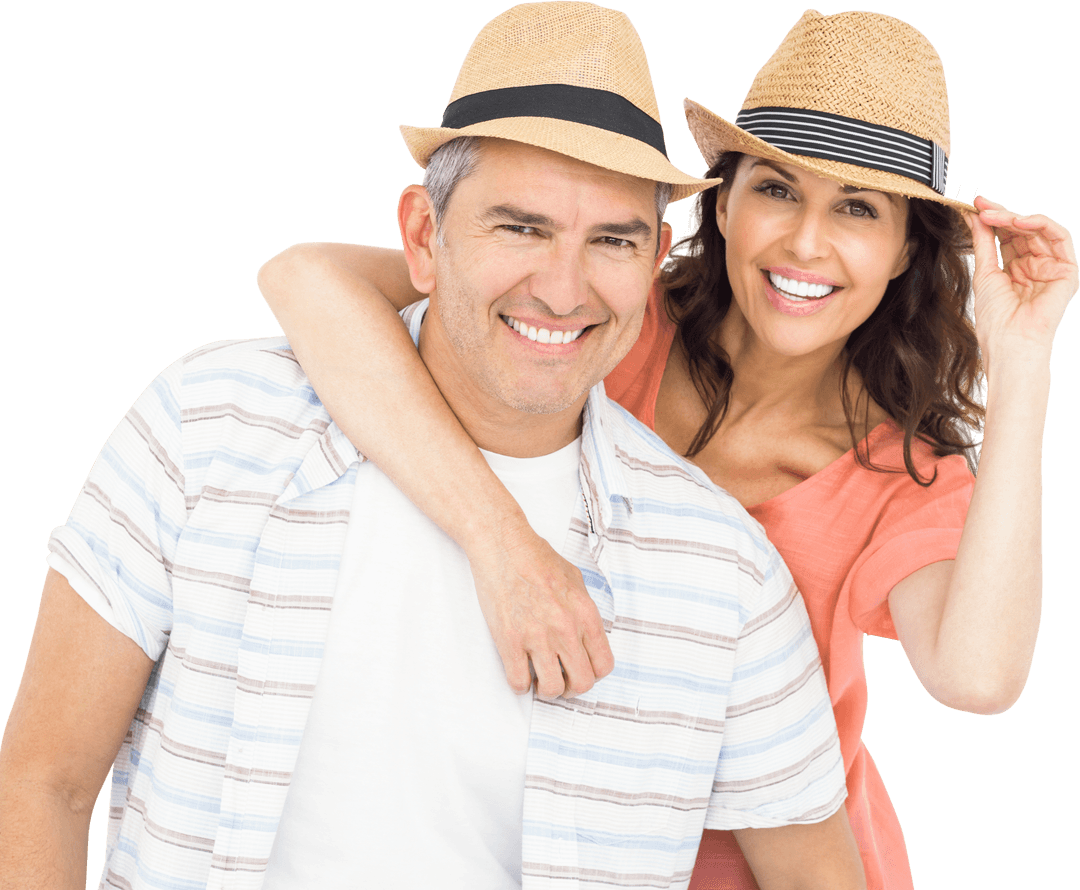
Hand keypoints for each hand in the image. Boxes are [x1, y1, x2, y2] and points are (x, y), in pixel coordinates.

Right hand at [467, 516, 613, 698]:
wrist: (504, 547)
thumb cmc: (537, 558)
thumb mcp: (576, 580)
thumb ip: (584, 610)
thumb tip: (585, 634)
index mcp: (585, 615)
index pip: (604, 665)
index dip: (594, 673)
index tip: (582, 670)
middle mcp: (566, 630)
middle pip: (582, 683)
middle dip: (572, 686)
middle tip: (562, 678)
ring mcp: (538, 637)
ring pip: (552, 688)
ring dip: (547, 689)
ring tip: (540, 678)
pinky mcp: (510, 641)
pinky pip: (519, 682)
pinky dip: (521, 685)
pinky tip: (520, 674)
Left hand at [965, 196, 1077, 364]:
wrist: (1009, 341)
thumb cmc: (995, 317)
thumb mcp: (984, 272)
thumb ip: (984, 242)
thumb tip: (975, 215)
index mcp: (1014, 270)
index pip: (1006, 236)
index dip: (992, 220)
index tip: (974, 205)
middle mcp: (1035, 266)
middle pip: (1021, 230)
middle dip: (1001, 215)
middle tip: (982, 205)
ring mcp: (1052, 267)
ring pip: (1039, 230)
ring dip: (1015, 218)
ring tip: (994, 214)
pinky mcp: (1068, 271)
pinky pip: (1060, 237)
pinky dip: (1040, 224)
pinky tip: (1020, 221)